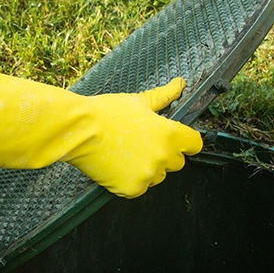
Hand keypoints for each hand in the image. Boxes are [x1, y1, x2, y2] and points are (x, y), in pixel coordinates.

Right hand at [0, 72, 202, 197]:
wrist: (78, 130)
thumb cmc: (107, 113)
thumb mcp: (139, 101)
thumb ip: (164, 96)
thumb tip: (180, 84)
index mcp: (170, 135)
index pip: (195, 144)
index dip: (185, 141)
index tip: (176, 139)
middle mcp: (163, 158)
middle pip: (177, 163)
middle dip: (165, 154)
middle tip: (143, 143)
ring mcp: (148, 176)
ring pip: (158, 176)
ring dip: (149, 168)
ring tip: (127, 153)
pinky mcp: (132, 189)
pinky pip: (140, 187)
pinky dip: (131, 179)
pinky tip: (118, 164)